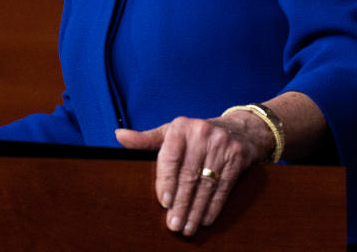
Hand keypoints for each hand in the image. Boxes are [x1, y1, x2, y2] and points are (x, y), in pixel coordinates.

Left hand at [115, 112, 272, 236]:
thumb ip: (146, 139)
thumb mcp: (171, 132)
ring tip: (187, 228)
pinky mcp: (237, 157)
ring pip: (206, 183)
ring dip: (196, 210)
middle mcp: (202, 133)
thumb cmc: (195, 134)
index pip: (171, 156)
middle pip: (189, 175)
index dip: (166, 180)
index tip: (163, 202)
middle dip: (181, 203)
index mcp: (181, 127)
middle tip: (173, 225)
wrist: (238, 128)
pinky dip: (214, 206)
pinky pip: (224, 186)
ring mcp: (222, 145)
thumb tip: (119, 135)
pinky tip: (205, 219)